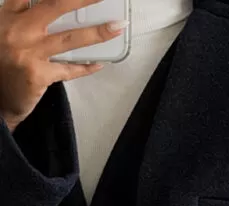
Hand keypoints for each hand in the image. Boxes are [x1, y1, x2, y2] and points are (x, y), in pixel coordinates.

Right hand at [0, 0, 125, 130]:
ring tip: (116, 27)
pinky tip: (99, 63)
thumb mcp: (6, 32)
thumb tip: (57, 11)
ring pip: (69, 38)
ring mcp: (28, 52)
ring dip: (97, 33)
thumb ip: (25, 18)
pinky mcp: (38, 75)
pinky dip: (86, 67)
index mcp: (8, 15)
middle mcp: (18, 30)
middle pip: (55, 6)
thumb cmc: (3, 62)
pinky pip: (69, 69)